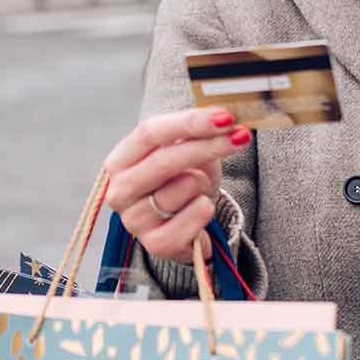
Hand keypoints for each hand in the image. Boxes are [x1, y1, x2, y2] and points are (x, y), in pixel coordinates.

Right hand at [102, 108, 251, 262]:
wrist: (184, 223)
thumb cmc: (182, 179)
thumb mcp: (186, 151)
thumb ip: (193, 134)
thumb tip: (221, 116)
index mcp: (120, 160)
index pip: (149, 133)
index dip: (187, 122)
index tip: (222, 116)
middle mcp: (119, 190)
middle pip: (165, 159)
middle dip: (207, 145)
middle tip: (239, 135)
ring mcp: (134, 220)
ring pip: (182, 188)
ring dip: (203, 184)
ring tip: (199, 190)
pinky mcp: (155, 244)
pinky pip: (193, 218)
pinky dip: (204, 210)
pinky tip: (201, 209)